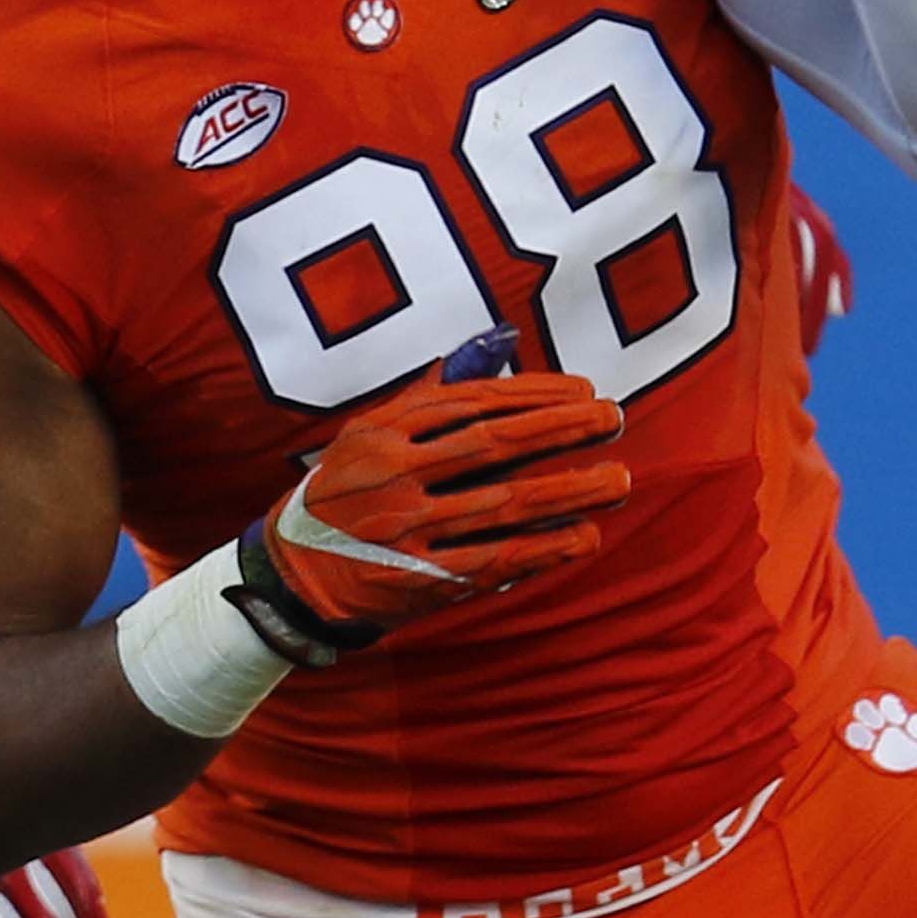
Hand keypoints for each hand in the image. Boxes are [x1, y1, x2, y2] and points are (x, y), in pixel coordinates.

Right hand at [235, 339, 629, 655]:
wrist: (298, 572)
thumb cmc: (350, 490)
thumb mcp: (377, 430)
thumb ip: (439, 389)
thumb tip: (503, 339)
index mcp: (385, 431)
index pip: (473, 403)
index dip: (536, 395)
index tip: (586, 391)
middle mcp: (395, 476)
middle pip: (494, 447)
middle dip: (561, 431)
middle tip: (613, 419)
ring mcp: (408, 530)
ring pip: (504, 506)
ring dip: (569, 492)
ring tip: (619, 480)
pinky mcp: (422, 579)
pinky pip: (495, 560)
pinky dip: (543, 549)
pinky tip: (584, 536)